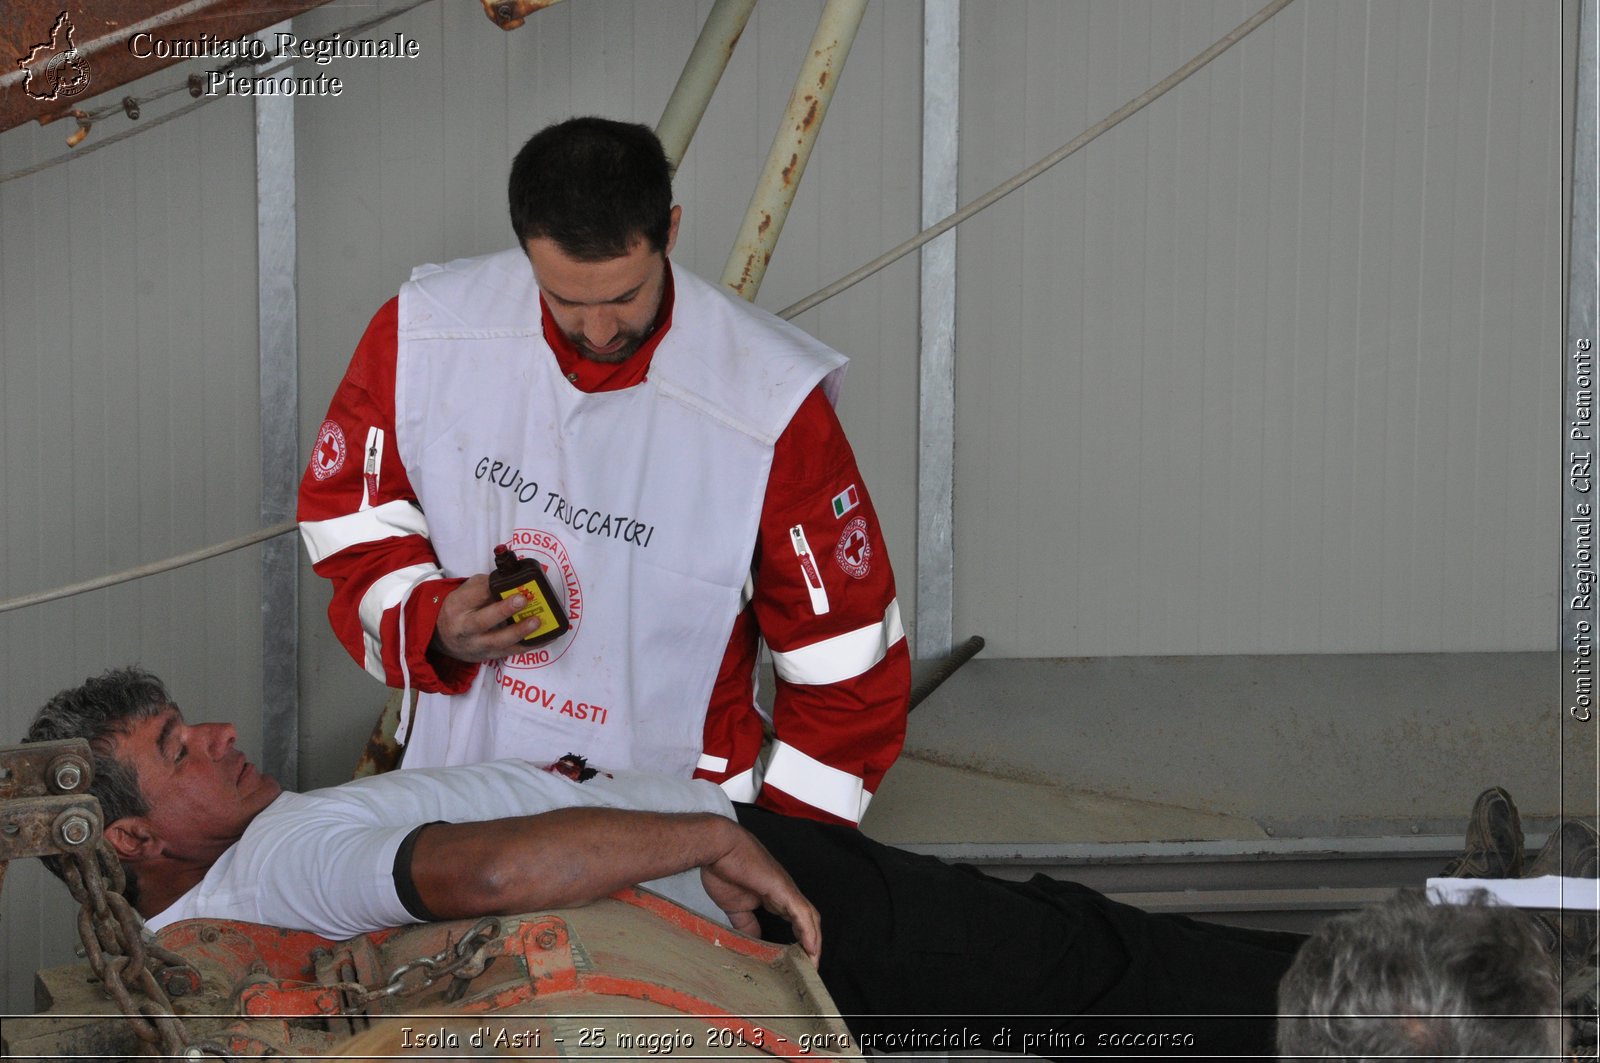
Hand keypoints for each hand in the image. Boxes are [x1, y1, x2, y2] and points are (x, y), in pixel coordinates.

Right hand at [429, 573, 544, 662]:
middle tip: (523, 599)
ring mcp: (476, 645)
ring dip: (519, 631)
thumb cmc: (461, 608)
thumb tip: (512, 580)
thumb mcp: (466, 591)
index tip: (508, 580)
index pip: (472, 596)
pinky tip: (545, 637)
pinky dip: (529, 645)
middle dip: (503, 611)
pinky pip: (510, 652)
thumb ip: (485, 585)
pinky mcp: (489, 656)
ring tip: (537, 621)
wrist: (443, 637)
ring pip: (496, 642)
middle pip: (481, 622)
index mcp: (457, 606)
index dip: (490, 588)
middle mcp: (464, 629)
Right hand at [699, 826, 820, 965]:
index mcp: (775, 896)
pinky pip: (801, 913)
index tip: (800, 960)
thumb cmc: (723, 869)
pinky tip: (811, 947)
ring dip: (814, 942)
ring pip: (810, 918)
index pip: (797, 920)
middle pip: (808, 920)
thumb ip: (747, 924)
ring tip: (813, 963)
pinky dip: (809, 932)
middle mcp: (785, 893)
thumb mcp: (737, 906)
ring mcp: (786, 890)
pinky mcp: (782, 888)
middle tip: (810, 967)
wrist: (717, 847)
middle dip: (812, 944)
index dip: (801, 939)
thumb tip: (753, 941)